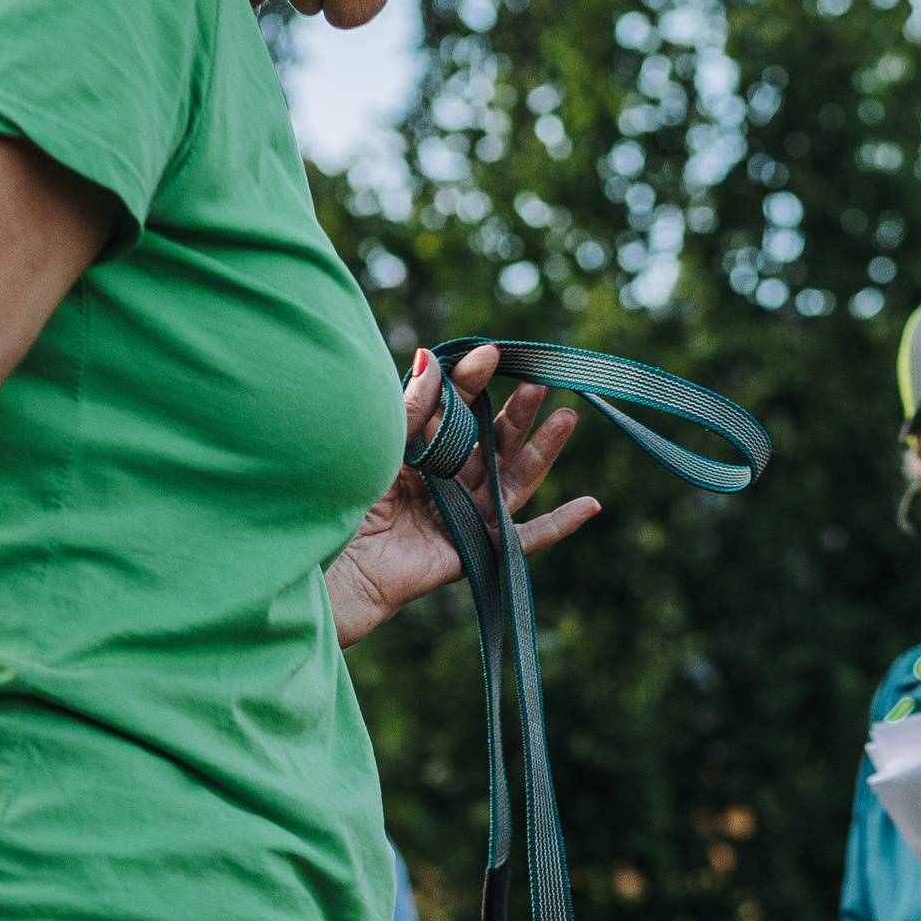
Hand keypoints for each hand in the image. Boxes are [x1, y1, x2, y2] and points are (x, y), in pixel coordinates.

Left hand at [328, 344, 600, 645]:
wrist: (330, 566)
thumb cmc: (339, 502)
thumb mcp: (380, 445)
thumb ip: (410, 408)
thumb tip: (433, 356)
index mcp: (417, 454)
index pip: (456, 412)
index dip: (474, 382)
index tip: (493, 353)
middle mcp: (443, 484)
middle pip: (492, 444)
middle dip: (516, 412)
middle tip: (539, 381)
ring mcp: (461, 518)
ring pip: (512, 481)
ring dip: (542, 451)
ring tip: (566, 418)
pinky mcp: (473, 554)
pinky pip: (522, 541)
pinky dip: (558, 526)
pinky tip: (590, 506)